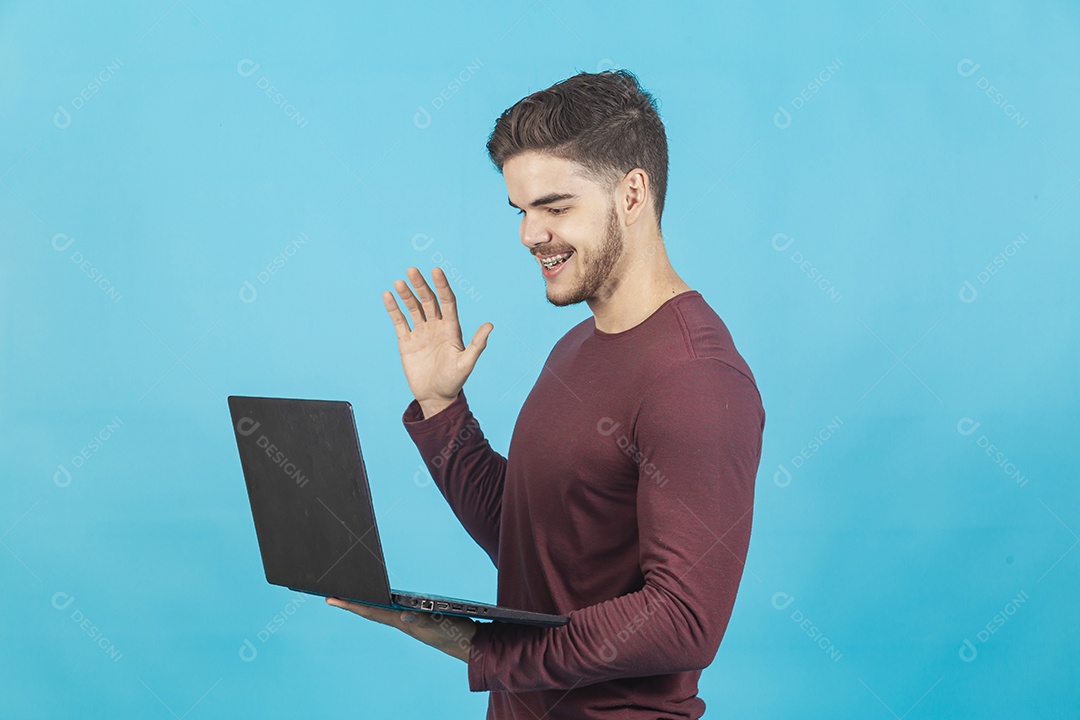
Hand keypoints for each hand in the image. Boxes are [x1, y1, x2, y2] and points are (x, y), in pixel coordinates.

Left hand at [326, 597, 475, 662]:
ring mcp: (409, 619)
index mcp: (402, 622)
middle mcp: (402, 620)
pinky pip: (393, 607)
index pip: (371, 611)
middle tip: (332, 595)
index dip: (351, 605)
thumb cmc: (454, 635)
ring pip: (381, 609)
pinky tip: (381, 598)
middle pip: (371, 610)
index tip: (331, 598)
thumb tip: (402, 615)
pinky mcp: (418, 616)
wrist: (470, 643)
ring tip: (349, 596)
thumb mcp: (439, 625)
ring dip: (364, 602)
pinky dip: (382, 601)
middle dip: (351, 602)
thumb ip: (422, 620)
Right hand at [384, 267, 492, 415]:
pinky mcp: (407, 341)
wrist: (435, 397)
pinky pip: (399, 321)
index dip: (442, 286)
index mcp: (451, 328)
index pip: (447, 301)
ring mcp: (421, 332)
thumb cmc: (453, 381)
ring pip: (413, 308)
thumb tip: (490, 325)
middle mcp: (436, 326)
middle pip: (428, 300)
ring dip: (406, 295)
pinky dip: (393, 309)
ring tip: (399, 282)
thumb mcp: (466, 364)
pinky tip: (388, 296)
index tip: (436, 271)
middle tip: (412, 270)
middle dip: (421, 286)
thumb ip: (477, 345)